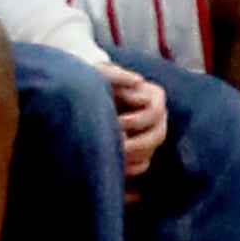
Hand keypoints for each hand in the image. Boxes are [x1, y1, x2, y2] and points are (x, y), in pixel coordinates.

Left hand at [96, 61, 166, 176]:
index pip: (156, 112)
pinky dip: (130, 167)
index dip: (136, 120)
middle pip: (158, 136)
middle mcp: (156, 117)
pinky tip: (115, 165)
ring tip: (113, 156)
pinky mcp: (140, 150)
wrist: (81, 95)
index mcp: (153, 96)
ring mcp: (149, 134)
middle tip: (116, 145)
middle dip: (136, 144)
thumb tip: (139, 81)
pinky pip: (142, 165)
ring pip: (151, 152)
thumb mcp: (102, 73)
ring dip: (133, 157)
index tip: (117, 122)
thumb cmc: (95, 80)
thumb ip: (119, 74)